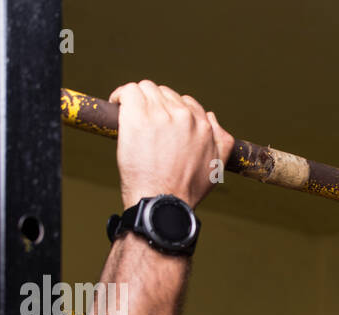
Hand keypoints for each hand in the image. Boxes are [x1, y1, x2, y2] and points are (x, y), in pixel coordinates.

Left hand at [109, 80, 234, 208]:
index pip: (185, 102)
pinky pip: (128, 92)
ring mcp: (160, 114)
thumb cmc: (186, 190)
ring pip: (145, 88)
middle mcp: (184, 116)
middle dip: (153, 103)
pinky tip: (116, 105)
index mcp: (203, 125)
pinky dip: (120, 96)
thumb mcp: (217, 166)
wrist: (163, 202)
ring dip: (136, 99)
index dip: (170, 110)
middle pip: (163, 93)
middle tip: (142, 120)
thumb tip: (211, 117)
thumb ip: (222, 140)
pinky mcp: (138, 116)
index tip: (159, 120)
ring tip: (127, 112)